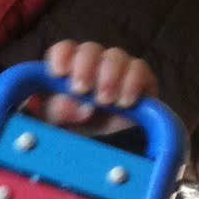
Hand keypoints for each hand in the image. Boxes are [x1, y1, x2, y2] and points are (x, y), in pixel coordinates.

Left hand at [38, 40, 158, 127]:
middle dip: (86, 67)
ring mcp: (118, 69)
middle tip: (81, 89)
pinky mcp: (141, 81)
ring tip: (105, 101)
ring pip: (116, 56)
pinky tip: (125, 102)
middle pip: (90, 50)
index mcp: (67, 68)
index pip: (64, 50)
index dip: (62, 55)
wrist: (99, 147)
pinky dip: (133, 83)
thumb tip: (69, 103)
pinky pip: (140, 70)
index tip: (60, 72)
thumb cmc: (71, 128)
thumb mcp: (57, 124)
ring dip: (110, 76)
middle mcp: (93, 63)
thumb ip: (57, 111)